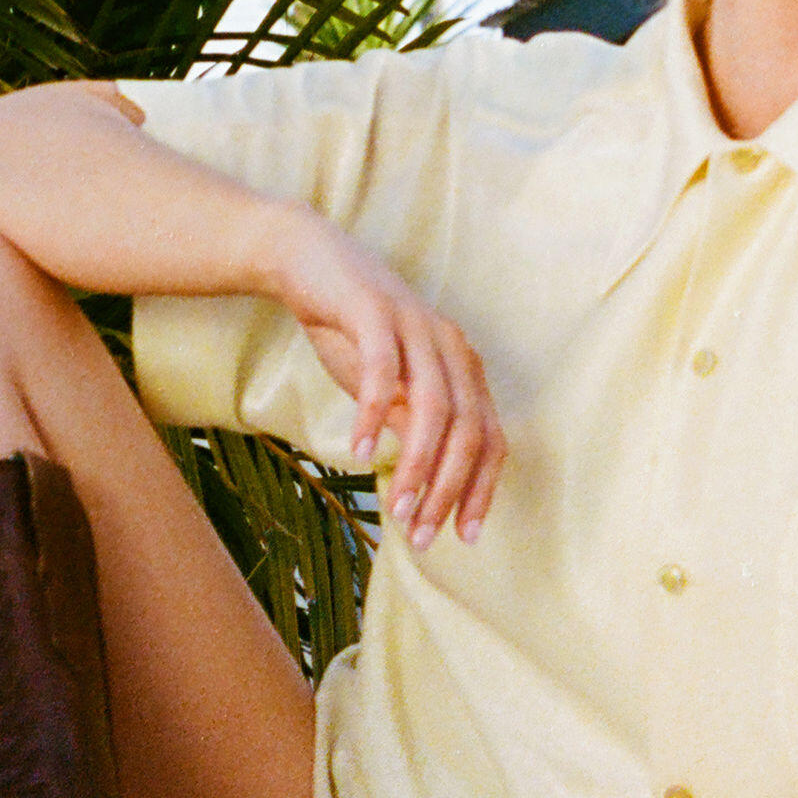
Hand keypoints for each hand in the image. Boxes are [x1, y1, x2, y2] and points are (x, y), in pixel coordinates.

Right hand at [264, 211, 504, 548]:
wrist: (307, 261)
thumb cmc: (350, 330)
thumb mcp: (388, 388)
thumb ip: (411, 427)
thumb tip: (426, 486)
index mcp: (462, 366)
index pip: (490, 438)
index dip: (481, 490)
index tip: (462, 536)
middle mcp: (450, 345)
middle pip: (469, 430)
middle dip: (449, 489)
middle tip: (422, 534)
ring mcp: (416, 325)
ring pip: (435, 407)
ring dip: (419, 464)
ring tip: (398, 506)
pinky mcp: (376, 311)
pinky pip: (384, 370)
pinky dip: (375, 415)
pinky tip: (360, 452)